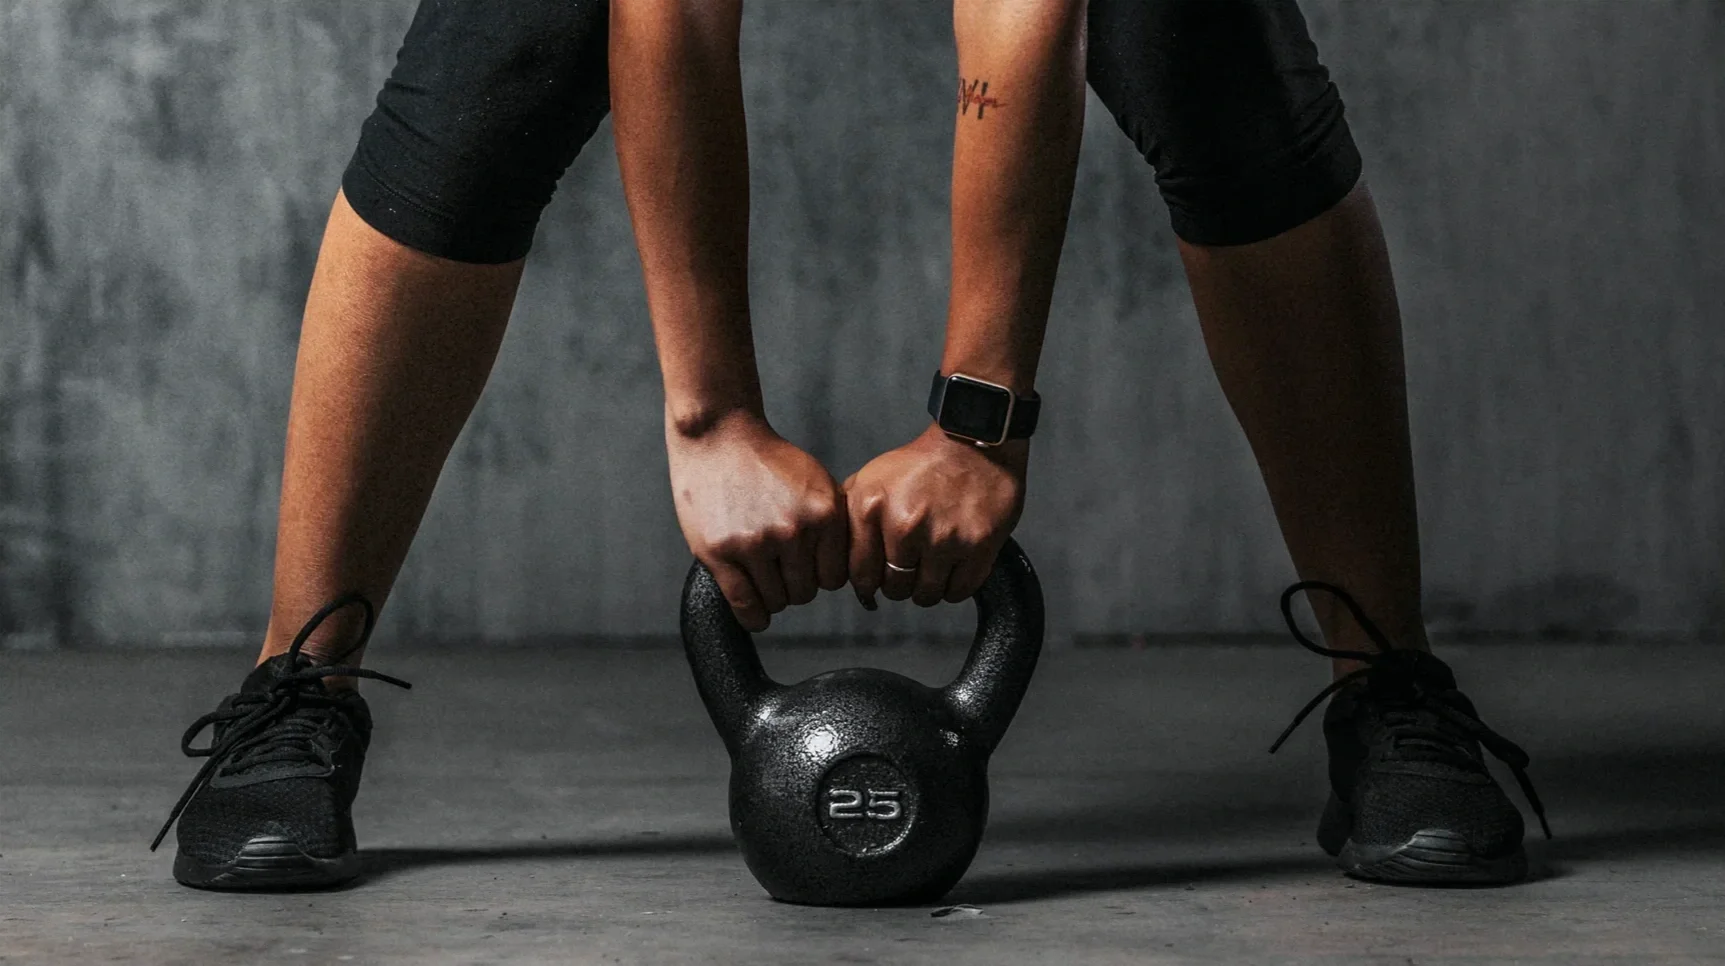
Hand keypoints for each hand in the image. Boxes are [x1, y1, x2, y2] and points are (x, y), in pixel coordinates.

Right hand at [667, 411, 848, 631]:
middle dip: (795, 586)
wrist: (719, 435)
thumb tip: (849, 573)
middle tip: (780, 570)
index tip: (807, 570)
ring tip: (764, 577)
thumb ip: (832, 524)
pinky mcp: (720, 551)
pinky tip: (755, 615)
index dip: (820, 576)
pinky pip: (744, 604)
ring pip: (777, 600)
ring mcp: (755, 542)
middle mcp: (793, 530)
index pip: (834, 578)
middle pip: (805, 593)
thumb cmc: (767, 461)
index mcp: (823, 514)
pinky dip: (753, 617)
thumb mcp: (817, 483)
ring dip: (772, 597)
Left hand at [844, 424, 1026, 607]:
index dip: (869, 580)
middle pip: (894, 589)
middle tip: (909, 566)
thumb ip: (849, 516)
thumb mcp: (870, 479)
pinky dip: (954, 587)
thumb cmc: (921, 466)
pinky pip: (958, 592)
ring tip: (931, 566)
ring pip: (926, 595)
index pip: (860, 575)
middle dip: (900, 583)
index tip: (879, 576)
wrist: (971, 445)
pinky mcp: (977, 545)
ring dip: (927, 588)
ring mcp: (943, 538)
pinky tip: (952, 568)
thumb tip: (835, 557)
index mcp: (871, 508)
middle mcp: (905, 525)